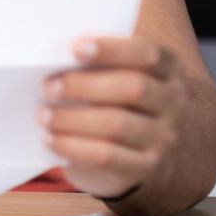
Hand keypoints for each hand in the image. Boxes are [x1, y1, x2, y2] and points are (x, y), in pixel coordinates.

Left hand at [42, 36, 185, 201]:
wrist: (131, 153)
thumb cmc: (110, 100)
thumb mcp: (109, 77)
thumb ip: (94, 63)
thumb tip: (54, 57)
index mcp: (166, 70)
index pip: (148, 53)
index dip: (112, 49)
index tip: (75, 48)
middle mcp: (172, 102)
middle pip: (133, 87)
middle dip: (84, 85)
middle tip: (48, 87)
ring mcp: (163, 137)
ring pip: (117, 124)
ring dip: (72, 118)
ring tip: (43, 115)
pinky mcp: (146, 168)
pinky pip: (106, 156)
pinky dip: (72, 146)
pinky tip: (50, 139)